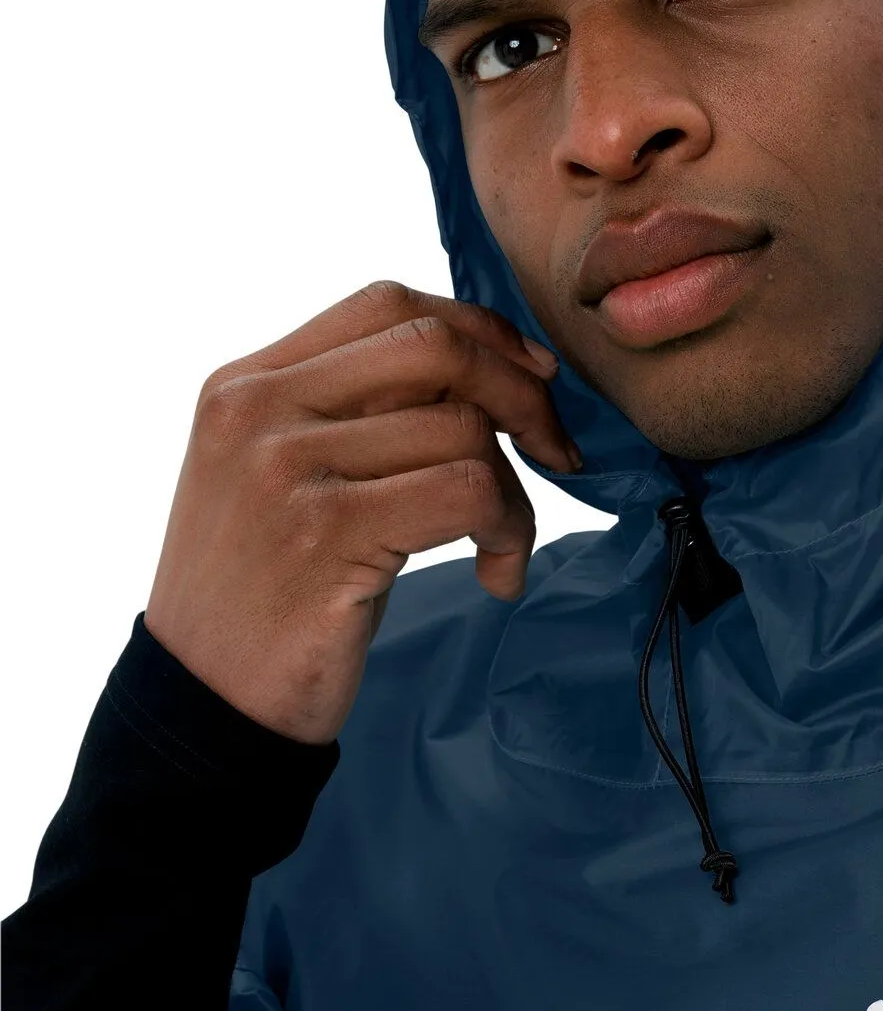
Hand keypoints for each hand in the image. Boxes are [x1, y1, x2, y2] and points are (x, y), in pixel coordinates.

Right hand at [143, 280, 577, 743]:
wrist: (200, 705)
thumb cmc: (262, 589)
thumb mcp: (277, 474)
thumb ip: (352, 410)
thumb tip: (492, 365)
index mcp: (245, 382)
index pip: (387, 305)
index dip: (480, 329)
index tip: (533, 376)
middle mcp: (258, 409)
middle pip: (434, 347)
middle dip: (521, 393)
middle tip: (555, 452)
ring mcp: (286, 468)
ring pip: (463, 428)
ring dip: (516, 493)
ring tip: (501, 545)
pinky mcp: (326, 534)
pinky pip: (469, 492)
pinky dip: (510, 530)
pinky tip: (497, 575)